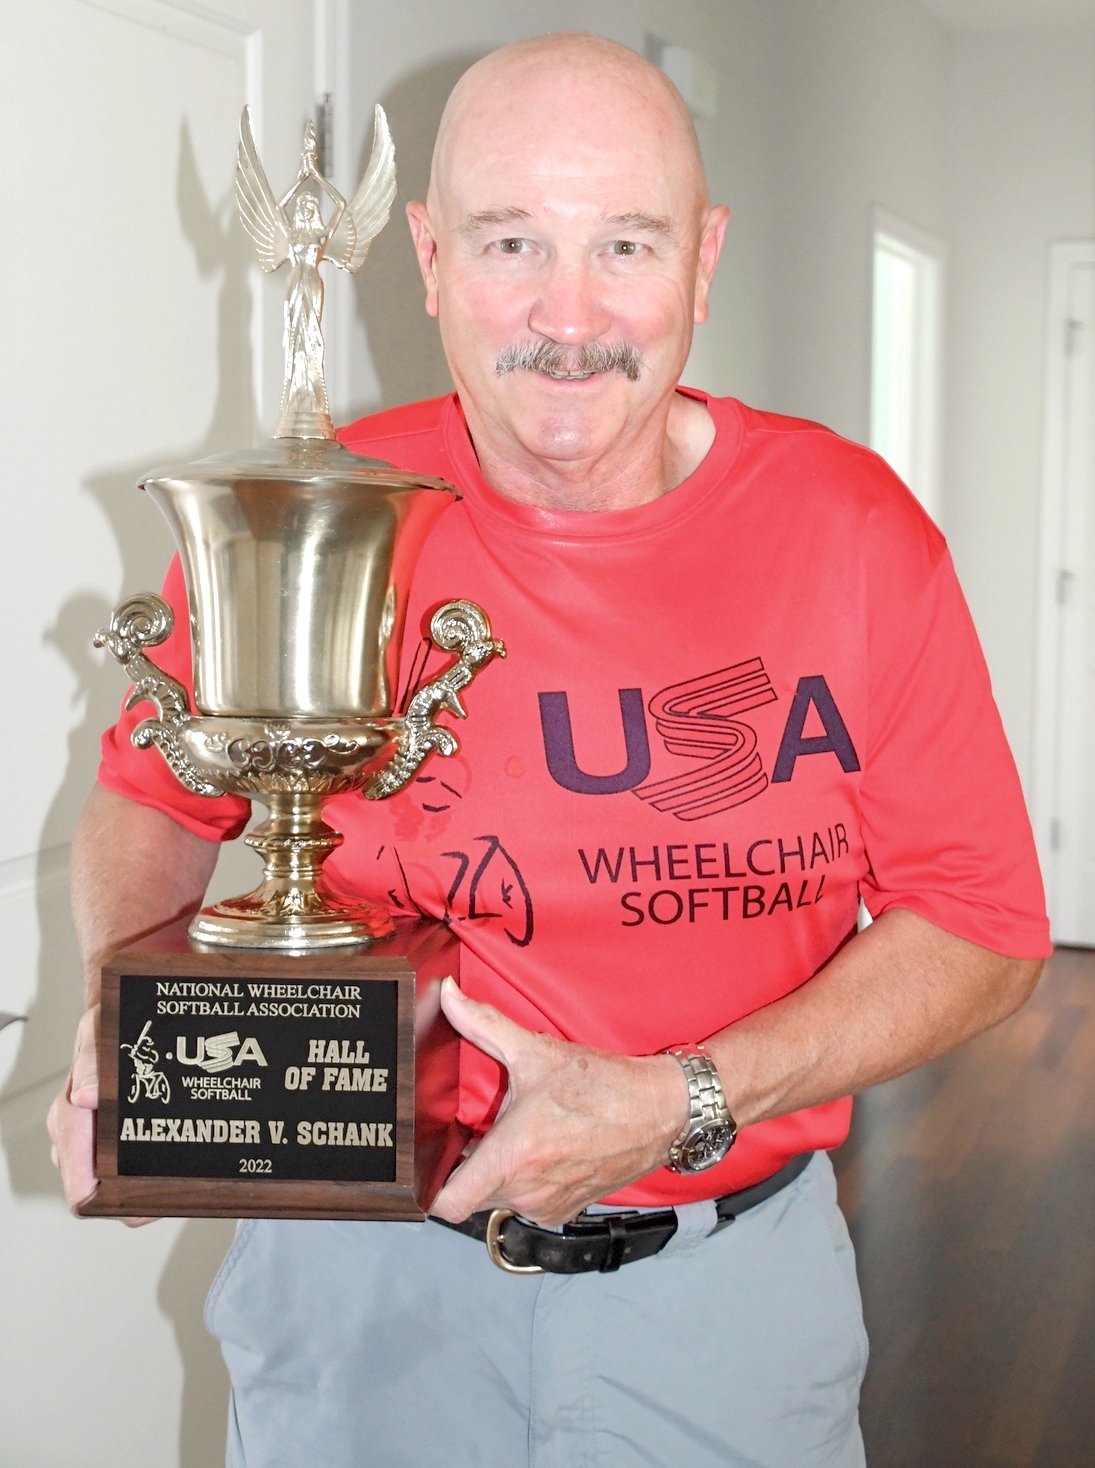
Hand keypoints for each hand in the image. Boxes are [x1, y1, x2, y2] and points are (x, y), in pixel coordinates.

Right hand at [46, 1005, 154, 1226]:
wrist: (115, 1023)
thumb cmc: (105, 1027)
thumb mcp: (98, 1033)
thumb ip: (93, 1062)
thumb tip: (85, 1095)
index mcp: (69, 1116)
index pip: (75, 1175)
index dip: (97, 1196)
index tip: (125, 1203)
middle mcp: (76, 1137)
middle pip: (96, 1191)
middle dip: (126, 1196)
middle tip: (163, 1193)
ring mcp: (91, 1143)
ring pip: (110, 1186)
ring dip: (137, 1185)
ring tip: (173, 1180)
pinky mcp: (107, 1143)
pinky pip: (121, 1171)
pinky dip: (143, 1171)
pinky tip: (168, 1166)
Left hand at [430, 979, 688, 1227]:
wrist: (659, 1111)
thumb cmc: (601, 1085)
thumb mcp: (536, 1050)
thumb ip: (483, 1023)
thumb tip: (446, 993)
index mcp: (512, 1155)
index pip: (449, 1203)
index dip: (430, 1187)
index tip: (430, 1162)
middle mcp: (526, 1190)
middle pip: (472, 1193)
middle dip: (471, 1165)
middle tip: (483, 1129)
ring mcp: (547, 1205)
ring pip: (500, 1197)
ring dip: (501, 1172)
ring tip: (519, 1134)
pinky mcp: (566, 1211)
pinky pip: (529, 1201)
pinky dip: (527, 1181)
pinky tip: (543, 1148)